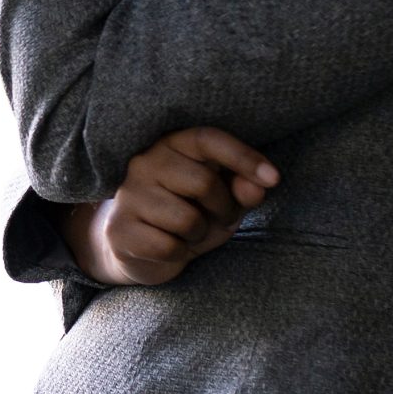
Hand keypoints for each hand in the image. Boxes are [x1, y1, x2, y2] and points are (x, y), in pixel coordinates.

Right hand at [64, 126, 280, 288]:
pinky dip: (179, 254)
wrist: (134, 249)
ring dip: (199, 234)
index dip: (243, 156)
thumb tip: (260, 185)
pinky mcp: (120, 229)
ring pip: (187, 219)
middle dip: (223, 208)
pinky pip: (168, 246)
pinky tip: (168, 247)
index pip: (208, 139)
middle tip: (217, 218)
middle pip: (204, 183)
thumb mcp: (221, 202)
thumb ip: (242, 190)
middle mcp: (144, 162)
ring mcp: (128, 195)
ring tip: (188, 233)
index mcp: (171, 144)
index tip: (273, 178)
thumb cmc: (185, 215)